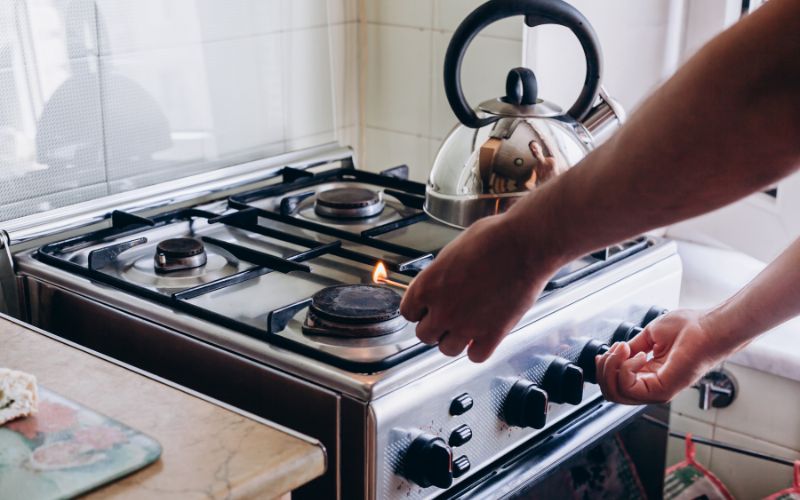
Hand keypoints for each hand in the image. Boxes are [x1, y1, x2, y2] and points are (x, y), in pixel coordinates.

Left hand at [400, 214, 559, 361]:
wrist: (524, 245)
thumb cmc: (493, 239)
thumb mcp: (453, 251)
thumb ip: (441, 274)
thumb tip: (440, 282)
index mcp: (427, 286)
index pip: (408, 313)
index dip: (419, 310)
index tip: (427, 308)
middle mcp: (442, 310)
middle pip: (424, 335)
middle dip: (435, 327)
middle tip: (447, 318)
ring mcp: (467, 325)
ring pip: (448, 350)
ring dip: (454, 340)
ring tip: (465, 328)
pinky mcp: (492, 334)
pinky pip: (476, 357)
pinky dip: (478, 350)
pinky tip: (482, 338)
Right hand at [596, 310, 728, 403]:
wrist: (709, 327)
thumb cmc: (690, 329)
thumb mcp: (650, 336)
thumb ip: (632, 349)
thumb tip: (616, 354)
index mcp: (649, 376)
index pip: (615, 384)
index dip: (605, 367)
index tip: (612, 348)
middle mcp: (652, 387)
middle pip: (610, 393)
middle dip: (604, 369)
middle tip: (616, 349)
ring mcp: (657, 392)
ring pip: (615, 393)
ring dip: (612, 367)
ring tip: (625, 350)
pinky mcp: (662, 391)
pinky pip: (628, 388)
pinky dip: (624, 369)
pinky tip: (638, 355)